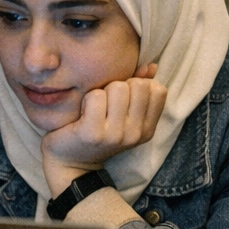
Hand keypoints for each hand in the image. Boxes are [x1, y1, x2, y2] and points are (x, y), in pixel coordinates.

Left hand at [40, 63, 165, 194]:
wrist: (70, 163)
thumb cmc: (97, 131)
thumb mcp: (123, 115)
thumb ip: (140, 90)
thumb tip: (152, 66)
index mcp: (147, 129)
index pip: (158, 90)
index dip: (140, 85)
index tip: (124, 98)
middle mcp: (135, 134)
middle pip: (138, 85)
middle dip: (120, 86)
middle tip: (107, 102)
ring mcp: (115, 135)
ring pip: (117, 87)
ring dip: (102, 91)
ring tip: (95, 107)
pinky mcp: (93, 133)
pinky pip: (95, 96)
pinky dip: (87, 98)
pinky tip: (83, 112)